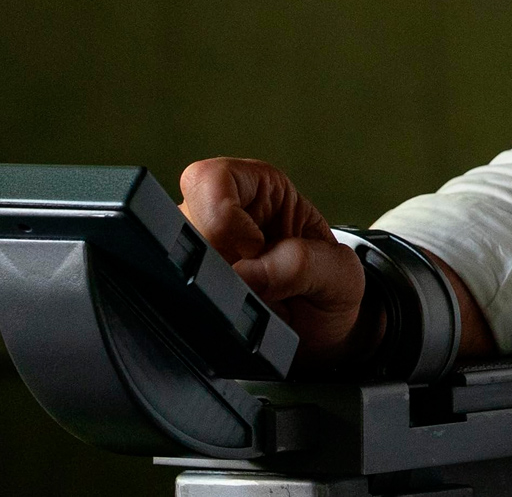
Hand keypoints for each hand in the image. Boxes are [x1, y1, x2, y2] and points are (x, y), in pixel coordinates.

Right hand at [178, 157, 375, 368]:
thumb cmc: (330, 291)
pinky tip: (230, 316)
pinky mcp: (185, 290)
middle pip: (179, 222)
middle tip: (251, 284)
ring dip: (207, 287)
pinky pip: (168, 295)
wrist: (321, 337)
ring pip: (168, 260)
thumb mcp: (339, 275)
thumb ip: (302, 264)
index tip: (253, 248)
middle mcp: (219, 216)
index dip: (223, 214)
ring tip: (248, 301)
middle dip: (212, 258)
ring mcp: (196, 253)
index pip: (210, 179)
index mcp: (260, 190)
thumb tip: (246, 273)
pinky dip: (198, 310)